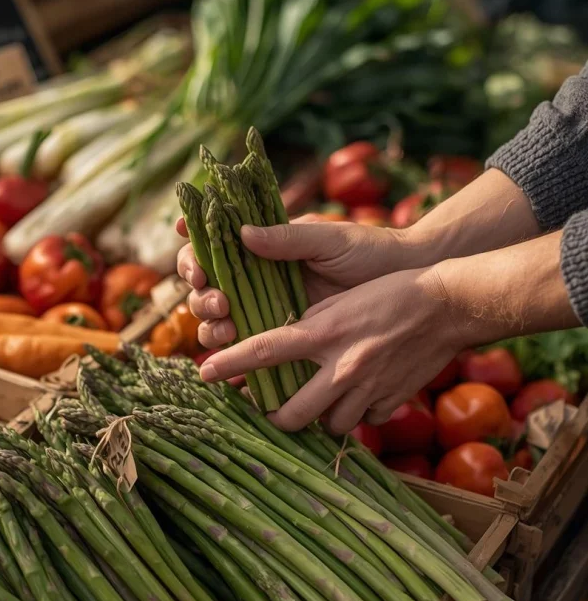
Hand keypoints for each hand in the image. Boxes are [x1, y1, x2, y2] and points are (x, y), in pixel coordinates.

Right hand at [176, 217, 407, 348]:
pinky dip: (238, 365)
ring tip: (227, 331)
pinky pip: (253, 357)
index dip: (193, 259)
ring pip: (221, 325)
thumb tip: (241, 232)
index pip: (211, 250)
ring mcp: (268, 313)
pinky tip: (235, 369)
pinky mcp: (286, 344)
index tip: (196, 267)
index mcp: (263, 249)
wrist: (407, 286)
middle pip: (207, 293)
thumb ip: (288, 237)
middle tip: (219, 303)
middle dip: (202, 299)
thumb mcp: (330, 240)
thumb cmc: (370, 252)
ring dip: (213, 329)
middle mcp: (258, 282)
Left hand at [199, 265, 463, 432]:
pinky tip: (358, 397)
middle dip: (276, 416)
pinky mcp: (391, 401)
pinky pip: (364, 422)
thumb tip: (278, 333)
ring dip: (320, 418)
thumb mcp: (342, 295)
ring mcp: (368, 389)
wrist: (452, 304)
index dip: (230, 364)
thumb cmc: (393, 289)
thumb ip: (309, 318)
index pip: (264, 351)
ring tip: (321, 399)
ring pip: (328, 426)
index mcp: (324, 332)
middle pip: (292, 414)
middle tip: (272, 406)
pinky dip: (357, 414)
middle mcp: (342, 366)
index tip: (204, 372)